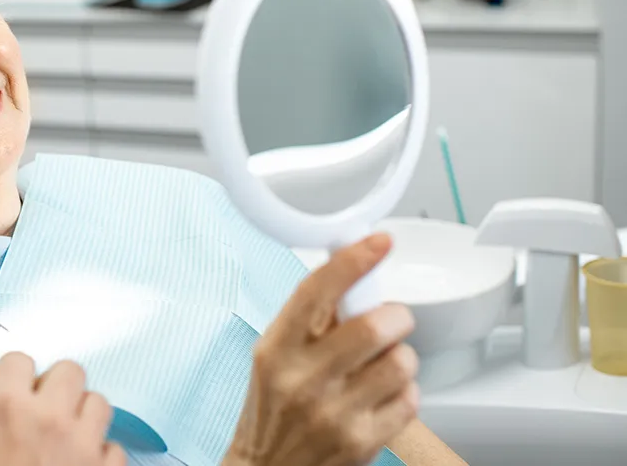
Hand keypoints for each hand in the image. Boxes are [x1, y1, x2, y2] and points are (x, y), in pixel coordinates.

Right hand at [0, 353, 125, 465]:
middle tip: (39, 410)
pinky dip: (100, 455)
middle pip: (70, 371)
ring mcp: (82, 446)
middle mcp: (48, 416)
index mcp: (2, 406)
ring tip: (63, 435)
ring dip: (82, 414)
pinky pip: (114, 449)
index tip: (8, 395)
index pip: (20, 359)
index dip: (13, 376)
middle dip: (55, 386)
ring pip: (99, 403)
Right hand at [226, 234, 419, 465]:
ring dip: (401, 357)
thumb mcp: (274, 357)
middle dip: (394, 316)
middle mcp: (303, 380)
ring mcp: (334, 413)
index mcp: (277, 349)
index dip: (352, 261)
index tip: (378, 242)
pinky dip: (404, 392)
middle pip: (374, 326)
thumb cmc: (273, 409)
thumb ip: (309, 319)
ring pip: (401, 361)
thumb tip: (350, 269)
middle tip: (390, 321)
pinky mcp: (363, 441)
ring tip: (381, 366)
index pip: (316, 292)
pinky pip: (410, 398)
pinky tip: (381, 397)